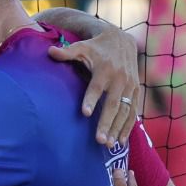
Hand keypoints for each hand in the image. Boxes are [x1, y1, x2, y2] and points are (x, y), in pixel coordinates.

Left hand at [48, 29, 140, 146]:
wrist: (122, 40)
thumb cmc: (96, 47)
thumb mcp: (82, 47)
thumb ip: (67, 52)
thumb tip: (49, 52)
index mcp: (105, 69)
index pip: (97, 87)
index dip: (91, 99)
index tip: (85, 113)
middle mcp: (120, 79)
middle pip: (113, 104)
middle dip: (107, 123)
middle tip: (99, 140)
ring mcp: (130, 86)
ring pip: (125, 111)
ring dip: (118, 129)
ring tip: (109, 145)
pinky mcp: (136, 92)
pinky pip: (133, 112)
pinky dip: (128, 127)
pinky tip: (121, 142)